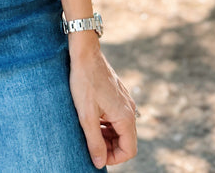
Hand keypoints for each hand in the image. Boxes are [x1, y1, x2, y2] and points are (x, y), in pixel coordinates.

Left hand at [68, 42, 137, 167]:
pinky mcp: (118, 95)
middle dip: (110, 147)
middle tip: (90, 145)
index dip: (114, 158)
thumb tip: (100, 163)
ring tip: (89, 132)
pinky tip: (92, 119)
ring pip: (120, 128)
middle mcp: (129, 109)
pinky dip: (106, 124)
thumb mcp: (86, 115)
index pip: (129, 150)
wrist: (85, 53)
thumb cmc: (84, 81)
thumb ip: (94, 141)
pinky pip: (116, 116)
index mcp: (125, 116)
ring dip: (107, 136)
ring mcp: (124, 101)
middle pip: (125, 140)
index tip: (97, 155)